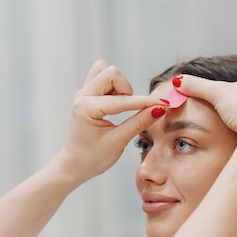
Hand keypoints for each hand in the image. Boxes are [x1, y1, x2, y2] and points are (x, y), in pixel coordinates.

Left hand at [57, 60, 166, 182]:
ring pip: (105, 71)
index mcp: (86, 108)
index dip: (145, 102)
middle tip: (128, 109)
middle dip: (126, 89)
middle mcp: (81, 96)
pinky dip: (113, 87)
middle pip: (112, 73)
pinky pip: (101, 78)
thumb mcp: (118, 141)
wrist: (73, 165)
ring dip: (118, 86)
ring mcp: (82, 94)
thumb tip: (159, 109)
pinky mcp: (86, 95)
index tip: (163, 103)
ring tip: (120, 107)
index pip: (122, 99)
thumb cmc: (91, 158)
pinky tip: (114, 105)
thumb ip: (139, 123)